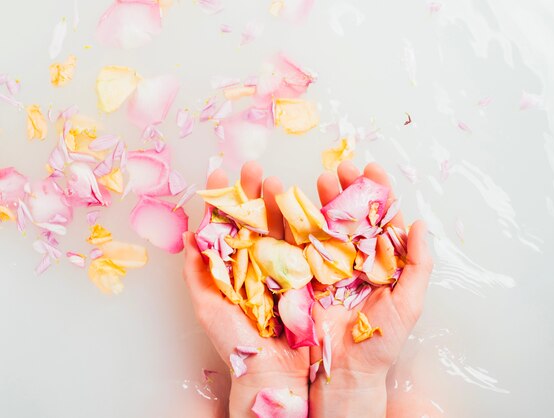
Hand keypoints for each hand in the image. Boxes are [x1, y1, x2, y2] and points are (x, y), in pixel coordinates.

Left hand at [182, 162, 309, 416]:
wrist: (274, 375)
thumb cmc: (237, 347)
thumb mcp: (209, 309)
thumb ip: (197, 274)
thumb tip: (187, 236)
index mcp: (233, 267)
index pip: (226, 225)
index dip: (223, 199)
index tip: (220, 174)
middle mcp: (259, 262)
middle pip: (255, 219)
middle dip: (252, 192)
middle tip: (252, 167)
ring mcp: (285, 267)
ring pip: (281, 227)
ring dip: (278, 202)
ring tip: (274, 181)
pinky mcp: (310, 277)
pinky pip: (307, 247)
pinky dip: (307, 225)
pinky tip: (303, 205)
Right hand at [309, 161, 432, 417]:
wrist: (345, 372)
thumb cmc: (380, 342)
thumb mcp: (409, 303)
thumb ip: (419, 264)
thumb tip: (421, 224)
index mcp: (380, 260)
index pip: (380, 218)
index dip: (377, 192)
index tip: (373, 168)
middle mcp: (353, 257)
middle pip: (350, 214)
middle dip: (346, 188)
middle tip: (340, 168)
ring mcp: (327, 264)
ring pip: (325, 223)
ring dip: (321, 199)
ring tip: (318, 178)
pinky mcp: (303, 275)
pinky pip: (299, 244)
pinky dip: (295, 223)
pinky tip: (293, 203)